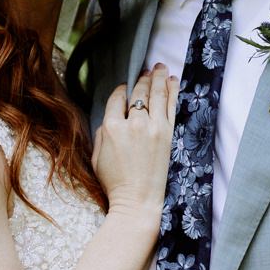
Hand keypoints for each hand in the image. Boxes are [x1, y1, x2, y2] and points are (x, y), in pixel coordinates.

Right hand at [93, 64, 175, 220]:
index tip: (126, 87)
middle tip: (146, 70)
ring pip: (156, 94)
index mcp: (111, 128)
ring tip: (159, 67)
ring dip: (158, 78)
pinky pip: (172, 106)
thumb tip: (109, 119)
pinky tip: (172, 81)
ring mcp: (154, 128)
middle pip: (138, 93)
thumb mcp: (97, 158)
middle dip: (142, 79)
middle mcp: (133, 124)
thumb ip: (101, 134)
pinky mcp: (170, 134)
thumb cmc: (115, 184)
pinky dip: (172, 91)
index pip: (117, 99)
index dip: (122, 90)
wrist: (138, 202)